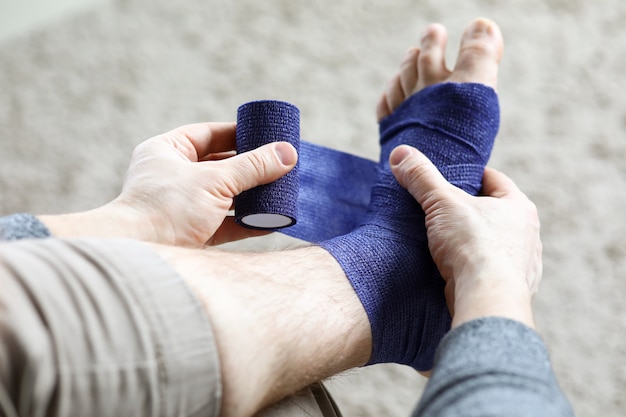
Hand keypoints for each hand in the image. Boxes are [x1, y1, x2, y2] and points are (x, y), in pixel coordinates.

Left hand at [39, 123, 297, 245]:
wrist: (142, 254)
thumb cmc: (167, 208)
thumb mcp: (215, 180)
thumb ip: (253, 166)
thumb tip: (288, 153)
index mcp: (167, 151)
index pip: (208, 135)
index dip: (238, 133)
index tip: (267, 135)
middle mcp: (173, 176)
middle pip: (220, 166)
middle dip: (251, 168)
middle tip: (281, 164)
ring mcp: (182, 206)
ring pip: (225, 196)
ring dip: (252, 196)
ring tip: (281, 191)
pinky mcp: (192, 233)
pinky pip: (225, 223)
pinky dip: (247, 222)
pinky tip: (271, 221)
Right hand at [390, 145, 541, 328]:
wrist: (487, 299)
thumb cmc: (473, 246)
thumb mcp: (441, 202)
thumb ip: (421, 177)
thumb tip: (401, 154)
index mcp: (519, 206)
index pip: (494, 180)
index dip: (471, 176)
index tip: (451, 178)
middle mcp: (529, 234)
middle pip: (496, 213)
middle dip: (471, 211)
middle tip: (444, 210)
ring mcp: (524, 264)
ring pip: (496, 244)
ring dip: (476, 243)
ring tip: (449, 243)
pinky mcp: (513, 290)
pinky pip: (493, 272)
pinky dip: (477, 269)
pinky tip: (459, 272)